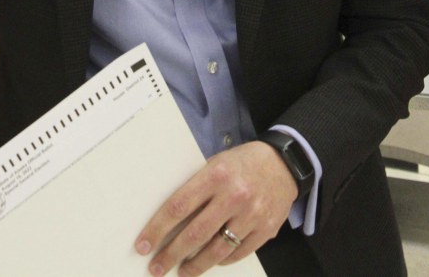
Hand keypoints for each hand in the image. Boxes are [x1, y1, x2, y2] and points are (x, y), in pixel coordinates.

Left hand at [137, 140, 298, 275]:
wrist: (285, 163)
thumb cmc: (243, 163)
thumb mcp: (216, 164)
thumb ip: (196, 187)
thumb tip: (168, 220)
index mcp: (216, 174)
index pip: (178, 207)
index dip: (157, 229)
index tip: (143, 245)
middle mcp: (234, 195)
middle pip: (194, 234)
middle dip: (171, 254)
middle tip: (156, 267)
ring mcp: (252, 214)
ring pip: (216, 250)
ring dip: (195, 265)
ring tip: (182, 271)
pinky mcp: (266, 228)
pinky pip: (237, 253)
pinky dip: (220, 260)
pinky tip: (210, 261)